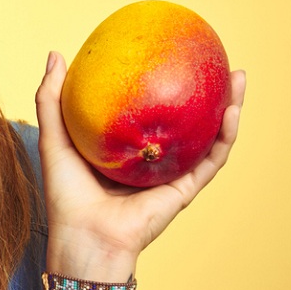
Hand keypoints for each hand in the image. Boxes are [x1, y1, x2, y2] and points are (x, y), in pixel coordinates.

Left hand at [33, 51, 244, 274]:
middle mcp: (152, 160)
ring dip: (229, 107)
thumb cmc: (66, 194)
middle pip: (185, 120)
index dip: (162, 83)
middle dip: (204, 90)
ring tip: (237, 77)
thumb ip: (52, 99)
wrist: (84, 237)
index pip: (148, 110)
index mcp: (125, 149)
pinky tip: (232, 111)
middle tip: (213, 59)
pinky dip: (225, 136)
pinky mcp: (184, 189)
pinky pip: (211, 159)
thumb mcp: (56, 137)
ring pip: (208, 136)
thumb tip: (57, 54)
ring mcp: (171, 174)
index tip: (170, 53)